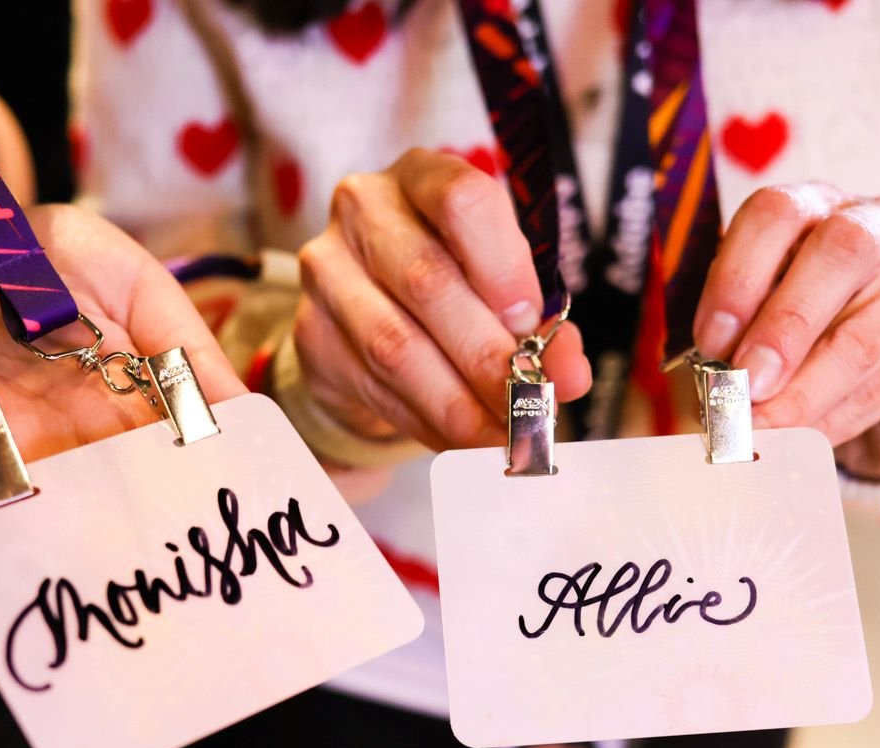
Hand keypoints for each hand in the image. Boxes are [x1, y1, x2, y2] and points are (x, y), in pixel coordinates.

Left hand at [0, 203, 246, 553]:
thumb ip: (185, 346)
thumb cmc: (55, 250)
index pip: (133, 489)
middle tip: (84, 658)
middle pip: (60, 524)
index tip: (171, 587)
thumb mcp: (136, 285)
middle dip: (68, 582)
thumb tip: (244, 416)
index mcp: (104, 420)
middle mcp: (45, 443)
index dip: (150, 536)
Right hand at [295, 148, 591, 451]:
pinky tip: (463, 439)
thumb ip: (541, 321)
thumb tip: (567, 376)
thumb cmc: (452, 282)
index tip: (531, 324)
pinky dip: (427, 421)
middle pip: (427, 281)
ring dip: (459, 403)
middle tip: (528, 405)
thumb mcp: (501, 281)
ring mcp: (328, 270)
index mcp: (423, 176)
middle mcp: (365, 209)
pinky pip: (374, 386)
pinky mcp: (312, 333)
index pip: (461, 200)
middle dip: (487, 356)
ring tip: (503, 435)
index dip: (502, 266)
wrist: (368, 311)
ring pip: (396, 345)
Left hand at [693, 183, 879, 478]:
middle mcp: (879, 228)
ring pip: (864, 335)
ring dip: (804, 390)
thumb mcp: (756, 315)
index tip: (711, 339)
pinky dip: (833, 420)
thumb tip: (713, 377)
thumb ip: (737, 330)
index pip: (778, 212)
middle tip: (745, 383)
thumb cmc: (799, 333)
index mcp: (817, 207)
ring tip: (762, 426)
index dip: (738, 275)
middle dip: (784, 325)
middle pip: (841, 252)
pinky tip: (801, 439)